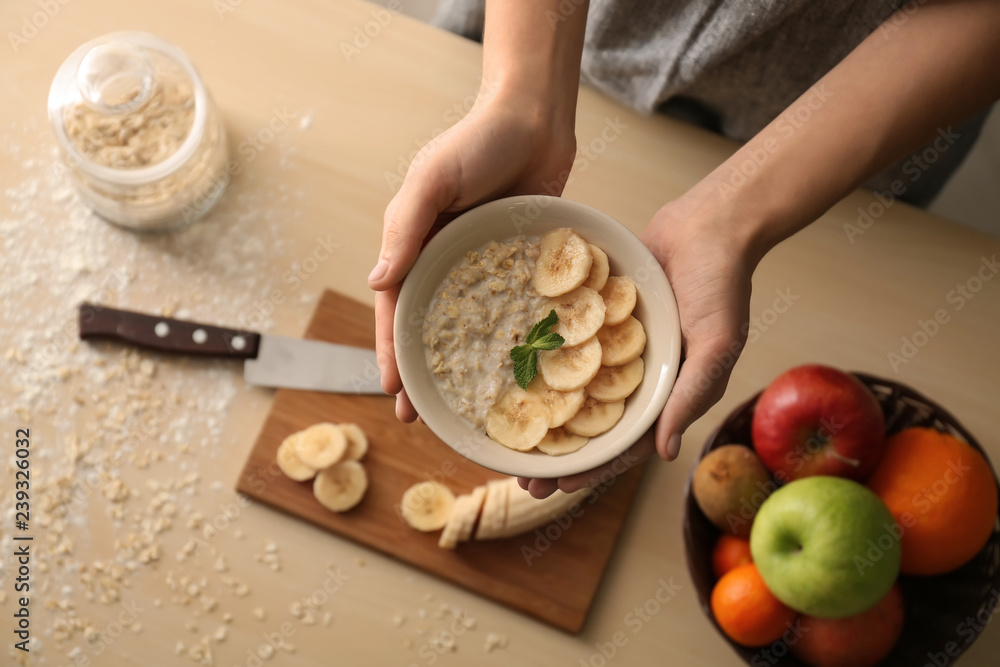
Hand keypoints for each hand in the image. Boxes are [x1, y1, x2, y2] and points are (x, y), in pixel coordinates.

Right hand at [368, 89, 575, 421]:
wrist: (535, 118)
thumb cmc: (477, 142)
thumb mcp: (432, 179)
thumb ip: (405, 227)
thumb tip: (377, 282)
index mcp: (415, 246)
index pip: (395, 311)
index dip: (391, 352)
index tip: (393, 393)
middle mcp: (446, 262)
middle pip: (429, 328)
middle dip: (422, 373)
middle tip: (424, 419)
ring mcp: (485, 267)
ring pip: (470, 327)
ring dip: (465, 366)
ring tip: (468, 407)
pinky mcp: (523, 265)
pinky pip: (513, 309)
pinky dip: (510, 339)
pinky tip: (519, 370)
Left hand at [519, 196, 757, 497]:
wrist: (711, 222)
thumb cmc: (722, 283)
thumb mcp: (716, 343)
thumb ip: (690, 395)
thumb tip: (664, 453)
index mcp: (666, 392)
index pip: (624, 442)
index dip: (593, 467)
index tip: (559, 488)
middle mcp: (637, 375)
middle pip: (590, 424)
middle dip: (558, 454)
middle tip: (520, 479)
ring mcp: (615, 346)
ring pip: (573, 389)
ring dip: (544, 414)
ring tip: (509, 440)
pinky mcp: (598, 315)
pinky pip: (568, 343)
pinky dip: (545, 360)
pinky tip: (514, 372)